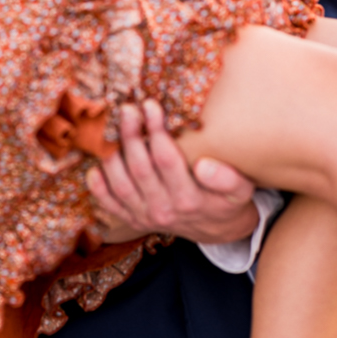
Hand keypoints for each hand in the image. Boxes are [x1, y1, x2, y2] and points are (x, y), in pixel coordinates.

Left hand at [87, 100, 259, 243]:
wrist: (217, 231)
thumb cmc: (227, 202)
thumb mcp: (241, 191)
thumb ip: (228, 179)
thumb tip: (203, 166)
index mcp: (189, 199)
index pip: (167, 160)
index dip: (156, 132)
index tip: (151, 105)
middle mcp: (164, 209)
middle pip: (140, 168)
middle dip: (131, 135)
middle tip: (127, 109)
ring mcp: (145, 216)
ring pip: (120, 184)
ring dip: (112, 155)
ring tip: (111, 128)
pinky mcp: (133, 220)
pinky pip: (110, 204)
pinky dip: (98, 187)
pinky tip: (95, 166)